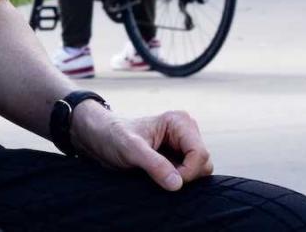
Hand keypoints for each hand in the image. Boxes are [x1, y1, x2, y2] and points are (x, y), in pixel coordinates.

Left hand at [70, 105, 212, 191]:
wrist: (100, 138)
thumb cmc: (113, 136)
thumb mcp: (131, 149)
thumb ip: (155, 164)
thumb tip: (177, 184)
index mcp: (180, 122)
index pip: (200, 154)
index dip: (188, 172)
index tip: (168, 182)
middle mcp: (186, 131)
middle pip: (204, 163)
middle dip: (187, 176)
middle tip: (160, 178)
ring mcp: (183, 145)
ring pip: (200, 171)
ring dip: (182, 179)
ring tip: (157, 176)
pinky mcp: (178, 157)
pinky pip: (190, 174)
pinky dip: (178, 181)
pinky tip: (160, 178)